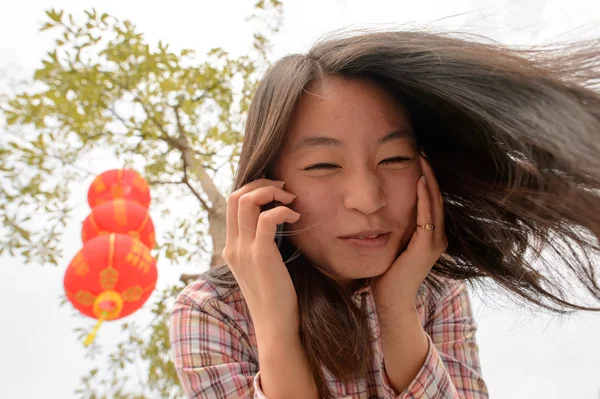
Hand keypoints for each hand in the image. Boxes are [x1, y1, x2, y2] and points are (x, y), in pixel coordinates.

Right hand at [222, 179, 301, 334]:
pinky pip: (266, 219)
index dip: (253, 189)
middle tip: (285, 189)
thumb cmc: (277, 296)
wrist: (276, 325)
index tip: (277, 193)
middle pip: (235, 196)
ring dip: (271, 193)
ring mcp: (244, 251)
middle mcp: (233, 246)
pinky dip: (282, 210)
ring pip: (246, 201)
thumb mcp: (263, 267)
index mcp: (232, 247)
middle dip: (261, 185)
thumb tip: (277, 222)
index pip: (232, 203)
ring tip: (291, 200)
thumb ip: (263, 245)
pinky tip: (296, 217)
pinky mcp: (260, 256)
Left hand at [371, 154, 447, 313]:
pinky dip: (424, 198)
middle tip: (423, 150)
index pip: (431, 201)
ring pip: (435, 203)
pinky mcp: (426, 247)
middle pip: (436, 197)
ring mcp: (434, 242)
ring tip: (423, 158)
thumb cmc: (387, 274)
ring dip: (429, 179)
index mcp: (431, 236)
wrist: (390, 300)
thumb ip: (395, 228)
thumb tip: (381, 210)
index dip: (426, 179)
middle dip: (430, 173)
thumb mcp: (393, 244)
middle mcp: (438, 237)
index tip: (418, 158)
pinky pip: (427, 216)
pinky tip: (419, 180)